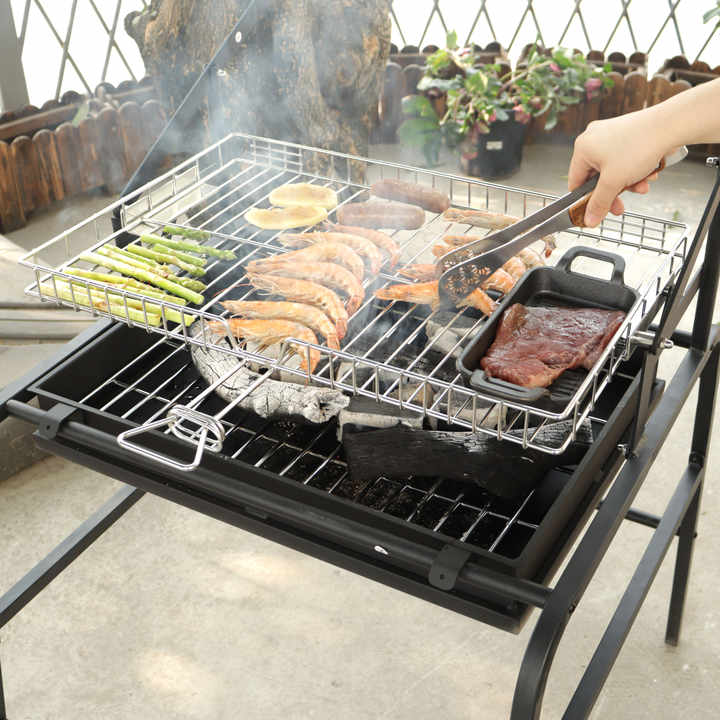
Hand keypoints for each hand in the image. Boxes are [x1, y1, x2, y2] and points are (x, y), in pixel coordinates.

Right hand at [568, 111, 671, 226]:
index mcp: (583, 148)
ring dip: (627, 183)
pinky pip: (624, 159)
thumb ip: (599, 203)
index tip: (596, 212)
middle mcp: (593, 138)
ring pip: (613, 170)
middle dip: (613, 192)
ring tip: (641, 186)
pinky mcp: (626, 133)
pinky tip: (647, 173)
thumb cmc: (639, 146)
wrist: (671, 124)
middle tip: (620, 207)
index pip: (576, 182)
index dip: (586, 201)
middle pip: (597, 178)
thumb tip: (589, 220)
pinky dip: (634, 170)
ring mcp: (610, 134)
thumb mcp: (614, 182)